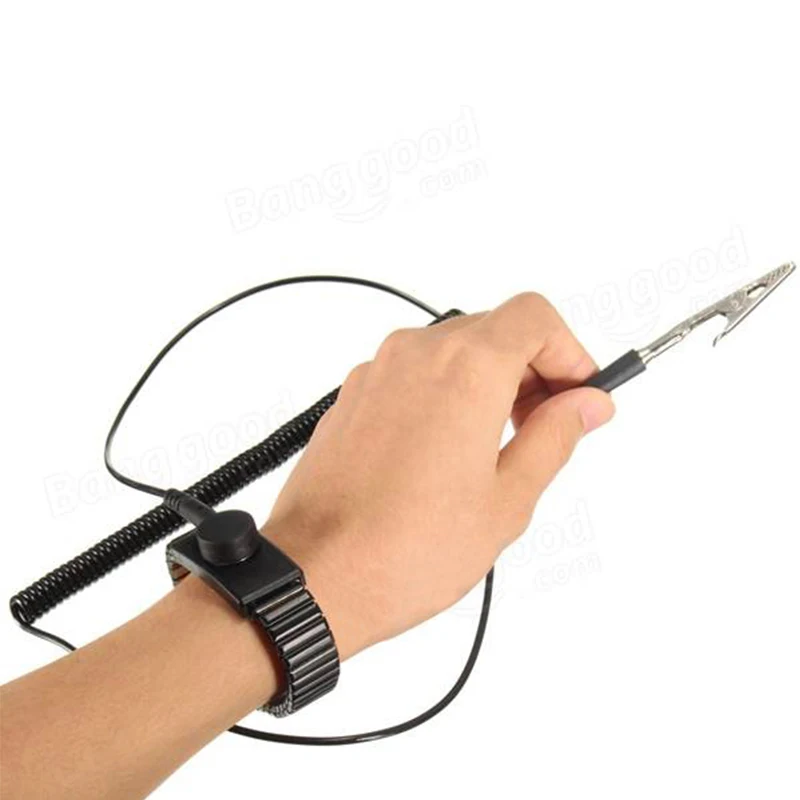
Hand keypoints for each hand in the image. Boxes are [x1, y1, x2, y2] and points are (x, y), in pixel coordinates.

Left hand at [265, 293, 614, 659]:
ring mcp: (376, 372)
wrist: (316, 576)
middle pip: (494, 329)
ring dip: (488, 382)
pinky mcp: (351, 396)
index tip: (579, 394)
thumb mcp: (507, 498)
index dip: (569, 351)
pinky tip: (449, 451)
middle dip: (533, 369)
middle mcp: (416, 354)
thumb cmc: (408, 548)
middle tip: (548, 426)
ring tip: (499, 446)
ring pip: (452, 350)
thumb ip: (555, 437)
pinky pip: (413, 374)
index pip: (534, 316)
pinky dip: (445, 393)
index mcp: (466, 369)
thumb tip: (586, 405)